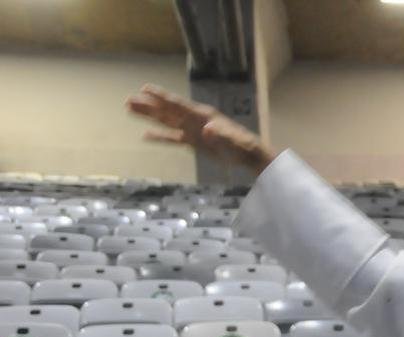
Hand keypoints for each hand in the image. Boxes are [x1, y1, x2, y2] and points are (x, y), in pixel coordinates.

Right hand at [126, 84, 277, 173]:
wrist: (249, 155)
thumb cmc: (242, 146)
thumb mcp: (232, 141)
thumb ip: (219, 135)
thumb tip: (207, 130)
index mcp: (202, 115)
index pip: (178, 104)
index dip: (161, 97)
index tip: (145, 88)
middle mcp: (194, 120)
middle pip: (167, 111)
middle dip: (148, 106)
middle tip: (128, 100)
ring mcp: (192, 130)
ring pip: (167, 122)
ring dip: (149, 117)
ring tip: (130, 109)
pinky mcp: (194, 142)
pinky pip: (173, 139)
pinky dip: (160, 137)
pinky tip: (146, 136)